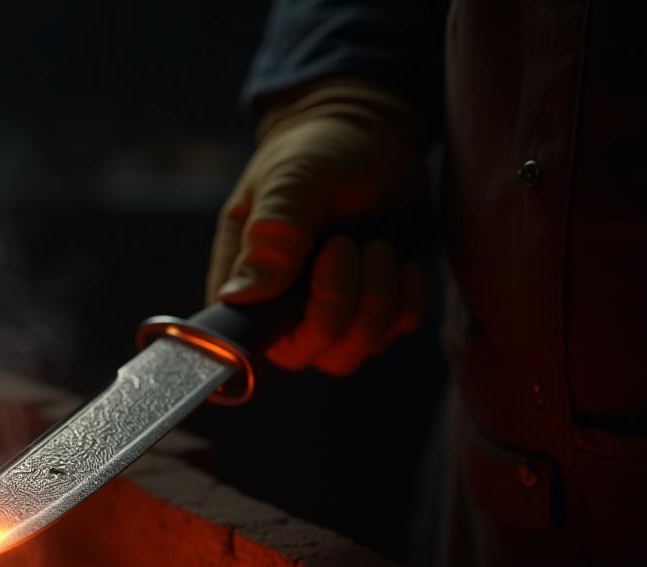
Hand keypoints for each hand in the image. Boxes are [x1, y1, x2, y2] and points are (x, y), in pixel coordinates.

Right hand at [208, 80, 427, 375]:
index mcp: (243, 277)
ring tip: (374, 244)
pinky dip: (405, 299)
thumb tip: (241, 295)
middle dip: (337, 305)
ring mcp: (329, 313)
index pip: (241, 338)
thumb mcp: (294, 180)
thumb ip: (273, 234)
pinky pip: (394, 333)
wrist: (373, 135)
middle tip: (347, 244)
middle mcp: (281, 306)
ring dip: (375, 299)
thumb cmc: (319, 149)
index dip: (274, 333)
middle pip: (305, 352)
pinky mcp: (374, 310)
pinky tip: (400, 260)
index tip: (304, 286)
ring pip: (351, 351)